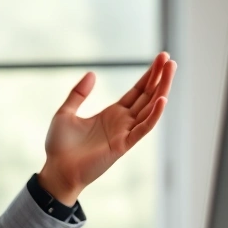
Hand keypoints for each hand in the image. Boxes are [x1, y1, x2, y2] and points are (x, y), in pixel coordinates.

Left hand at [39, 52, 176, 205]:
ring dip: (161, 90)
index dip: (149, 76)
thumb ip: (78, 94)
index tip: (160, 59)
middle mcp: (123, 122)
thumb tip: (92, 74)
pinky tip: (162, 100)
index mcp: (112, 114)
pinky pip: (143, 129)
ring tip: (170, 71)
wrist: (57, 169)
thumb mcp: (65, 113)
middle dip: (159, 78)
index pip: (137, 91)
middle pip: (147, 96)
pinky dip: (154, 116)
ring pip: (150, 109)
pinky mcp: (123, 145)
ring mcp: (125, 133)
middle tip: (170, 59)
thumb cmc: (60, 146)